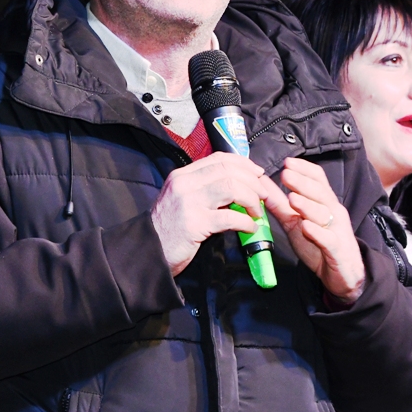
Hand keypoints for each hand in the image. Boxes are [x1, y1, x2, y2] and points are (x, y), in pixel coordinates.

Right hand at [151, 153, 273, 275]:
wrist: (148, 251)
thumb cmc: (170, 229)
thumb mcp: (183, 200)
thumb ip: (204, 190)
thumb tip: (237, 187)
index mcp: (183, 175)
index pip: (219, 159)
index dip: (243, 164)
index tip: (258, 174)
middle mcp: (185, 183)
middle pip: (228, 171)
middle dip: (253, 182)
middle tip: (263, 195)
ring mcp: (189, 202)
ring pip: (231, 188)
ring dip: (251, 199)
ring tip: (257, 212)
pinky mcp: (194, 224)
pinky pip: (229, 218)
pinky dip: (246, 223)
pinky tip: (250, 228)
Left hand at [266, 157, 364, 303]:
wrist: (342, 274)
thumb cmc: (319, 244)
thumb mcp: (294, 222)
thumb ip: (279, 204)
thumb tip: (262, 184)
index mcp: (324, 203)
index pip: (319, 179)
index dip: (304, 169)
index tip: (288, 162)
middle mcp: (333, 212)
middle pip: (320, 193)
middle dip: (303, 183)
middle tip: (286, 175)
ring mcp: (337, 230)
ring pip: (324, 214)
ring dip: (308, 205)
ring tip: (292, 198)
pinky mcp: (337, 250)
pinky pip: (328, 239)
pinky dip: (317, 232)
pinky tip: (306, 227)